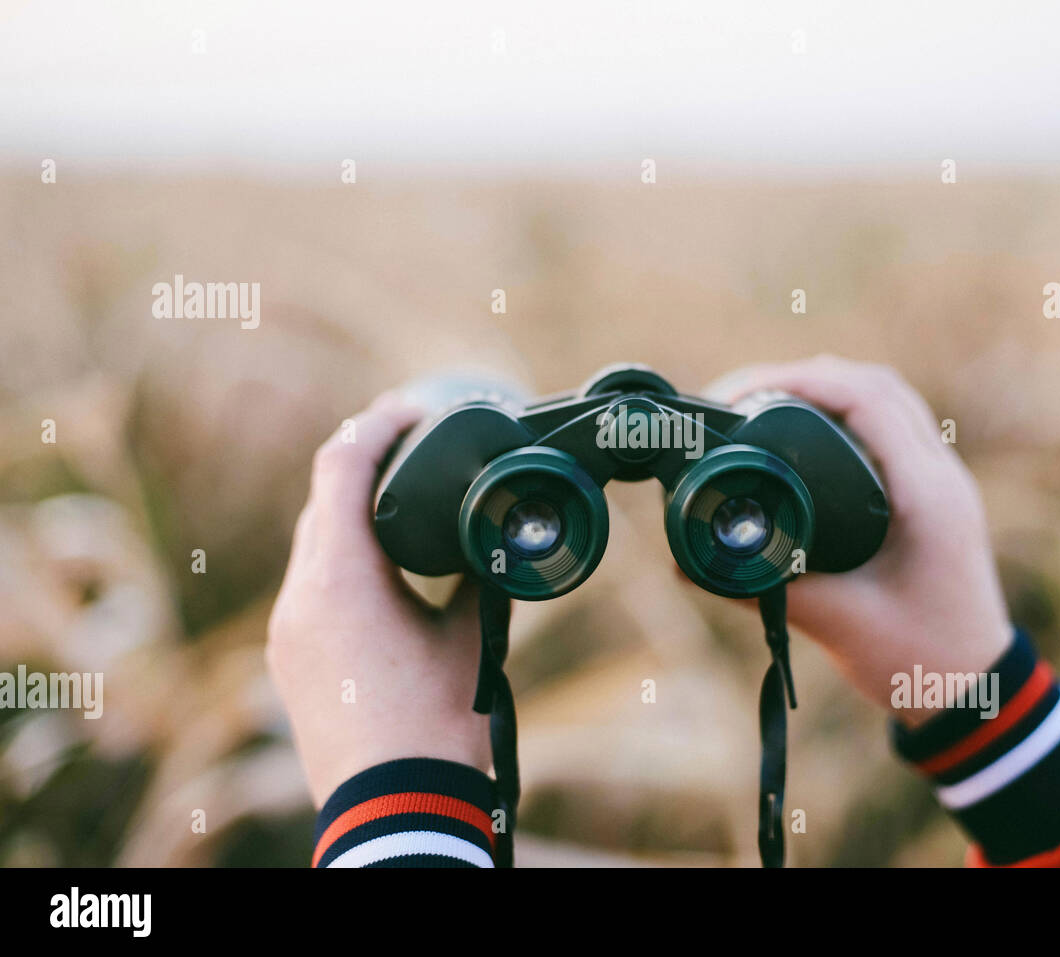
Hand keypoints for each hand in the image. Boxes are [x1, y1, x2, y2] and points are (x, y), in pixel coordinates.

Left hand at [267, 392, 490, 806]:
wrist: (396, 807)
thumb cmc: (437, 725)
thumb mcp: (470, 638)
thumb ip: (477, 576)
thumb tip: (493, 538)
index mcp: (341, 579)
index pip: (340, 466)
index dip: (377, 424)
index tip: (415, 409)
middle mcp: (299, 597)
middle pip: (320, 500)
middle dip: (364, 463)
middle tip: (416, 443)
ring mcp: (286, 630)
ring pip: (312, 543)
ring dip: (350, 513)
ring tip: (402, 500)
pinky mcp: (289, 658)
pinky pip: (309, 585)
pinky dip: (340, 558)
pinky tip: (380, 566)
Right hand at [710, 355, 1013, 727]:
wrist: (976, 693)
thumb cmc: (919, 662)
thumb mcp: (836, 623)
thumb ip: (763, 589)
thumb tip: (688, 561)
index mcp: (926, 494)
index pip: (864, 397)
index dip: (792, 380)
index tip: (732, 395)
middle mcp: (939, 473)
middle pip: (871, 383)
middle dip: (797, 376)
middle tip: (730, 397)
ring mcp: (939, 479)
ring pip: (882, 397)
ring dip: (820, 387)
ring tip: (754, 404)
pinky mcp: (929, 493)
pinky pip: (887, 425)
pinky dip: (839, 413)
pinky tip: (798, 432)